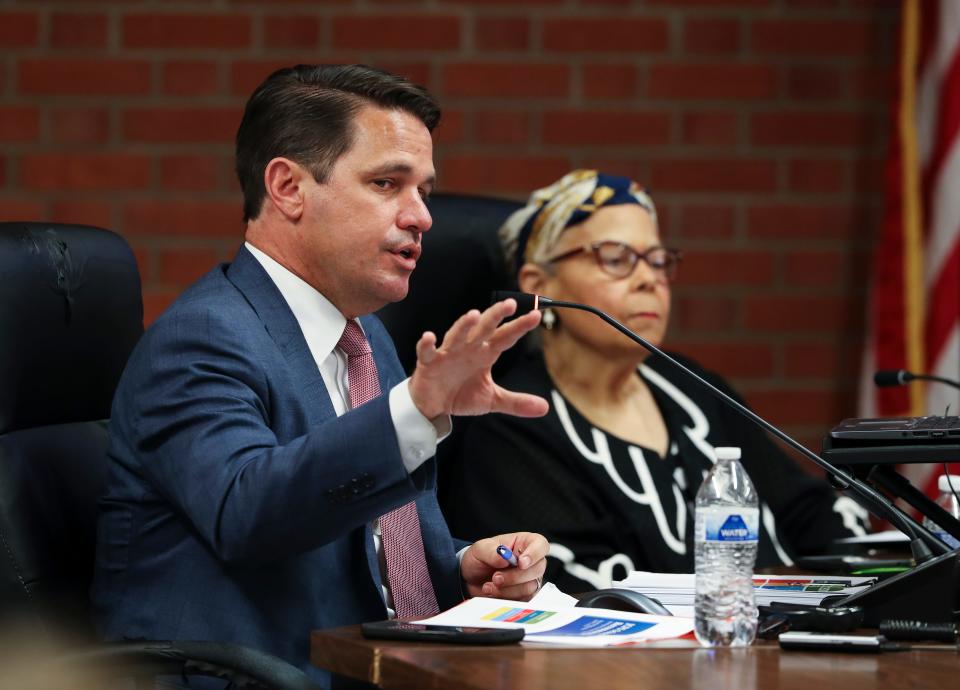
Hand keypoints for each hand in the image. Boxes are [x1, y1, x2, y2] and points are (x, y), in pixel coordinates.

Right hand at [408, 299, 548, 419]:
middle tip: (510, 304)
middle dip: (495, 316)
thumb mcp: (492, 399)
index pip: (506, 337)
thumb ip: (516, 402)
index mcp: (485, 354)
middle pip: (484, 329)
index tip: (536, 316)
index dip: (519, 327)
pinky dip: (426, 344)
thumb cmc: (462, 394)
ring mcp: (448, 354)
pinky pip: (426, 352)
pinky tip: (429, 337)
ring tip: (474, 315)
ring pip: (457, 335)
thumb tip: (545, 408)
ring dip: (464, 326)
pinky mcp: (428, 363)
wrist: (434, 406)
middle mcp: (469, 348)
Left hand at [460, 533, 547, 600]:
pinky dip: (506, 598)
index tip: (521, 563)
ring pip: (529, 587)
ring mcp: (528, 579)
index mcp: (523, 543)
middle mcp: (530, 561)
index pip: (540, 545)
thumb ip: (492, 552)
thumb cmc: (478, 558)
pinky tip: (493, 592)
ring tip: (489, 585)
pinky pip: (523, 600)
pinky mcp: (523, 595)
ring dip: (508, 589)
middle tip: (496, 577)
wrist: (469, 578)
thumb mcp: (480, 549)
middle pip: (538, 569)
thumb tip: (505, 557)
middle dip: (515, 576)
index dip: (534, 554)